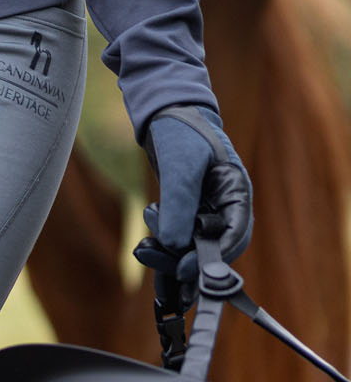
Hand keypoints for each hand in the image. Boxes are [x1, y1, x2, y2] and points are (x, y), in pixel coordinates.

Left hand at [134, 103, 253, 289]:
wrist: (163, 112)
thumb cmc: (179, 130)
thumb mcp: (179, 164)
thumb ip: (178, 203)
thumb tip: (174, 245)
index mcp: (236, 192)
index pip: (235, 233)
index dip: (214, 256)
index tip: (186, 269)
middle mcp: (225, 206)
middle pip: (214, 247)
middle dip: (187, 260)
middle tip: (159, 264)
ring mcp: (206, 211)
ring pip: (194, 247)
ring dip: (170, 254)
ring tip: (145, 249)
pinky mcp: (187, 213)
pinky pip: (180, 239)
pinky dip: (165, 248)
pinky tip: (150, 252)